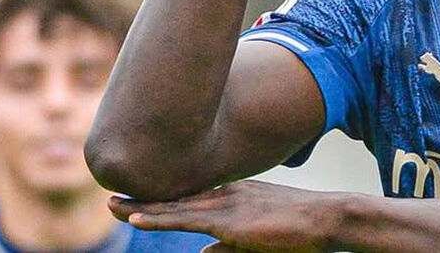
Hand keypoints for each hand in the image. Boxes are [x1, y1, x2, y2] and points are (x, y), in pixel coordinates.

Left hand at [110, 181, 342, 252]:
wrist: (326, 219)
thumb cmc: (301, 230)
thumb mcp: (258, 237)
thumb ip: (228, 245)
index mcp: (235, 195)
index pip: (190, 198)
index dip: (162, 199)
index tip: (136, 199)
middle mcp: (227, 194)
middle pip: (176, 198)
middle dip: (144, 199)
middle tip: (112, 198)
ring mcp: (228, 205)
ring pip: (176, 207)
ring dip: (142, 207)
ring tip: (114, 206)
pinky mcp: (230, 221)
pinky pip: (187, 221)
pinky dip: (160, 218)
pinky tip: (139, 218)